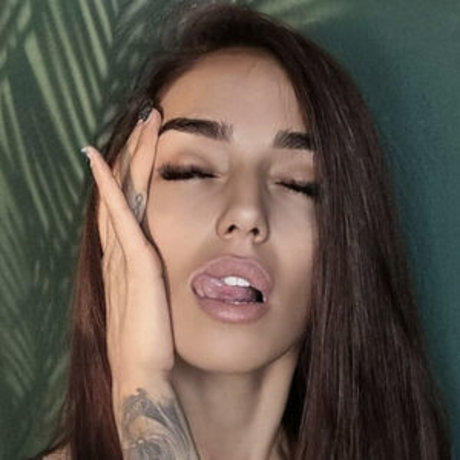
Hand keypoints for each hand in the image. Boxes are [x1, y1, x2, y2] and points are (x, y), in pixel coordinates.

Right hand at [83, 105, 173, 414]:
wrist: (143, 371)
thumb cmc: (153, 340)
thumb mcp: (155, 299)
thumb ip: (155, 276)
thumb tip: (161, 261)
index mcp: (129, 257)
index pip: (127, 204)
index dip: (131, 172)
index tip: (144, 144)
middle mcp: (121, 250)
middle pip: (124, 190)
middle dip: (134, 152)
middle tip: (146, 118)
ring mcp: (125, 255)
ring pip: (124, 195)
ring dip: (131, 157)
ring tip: (141, 123)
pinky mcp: (135, 263)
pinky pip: (120, 218)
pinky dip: (110, 189)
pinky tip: (105, 162)